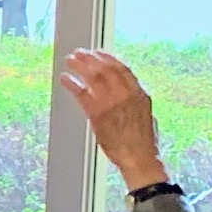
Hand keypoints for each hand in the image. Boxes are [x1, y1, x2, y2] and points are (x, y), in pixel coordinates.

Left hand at [59, 50, 167, 187]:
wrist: (139, 158)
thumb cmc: (143, 140)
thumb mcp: (145, 113)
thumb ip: (134, 98)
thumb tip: (125, 89)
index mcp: (140, 94)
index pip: (122, 69)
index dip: (108, 58)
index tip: (98, 52)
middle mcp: (126, 95)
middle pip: (105, 70)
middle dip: (90, 59)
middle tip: (79, 52)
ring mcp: (111, 104)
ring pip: (93, 78)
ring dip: (80, 67)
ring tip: (70, 60)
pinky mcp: (97, 115)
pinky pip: (82, 95)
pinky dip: (72, 84)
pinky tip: (65, 78)